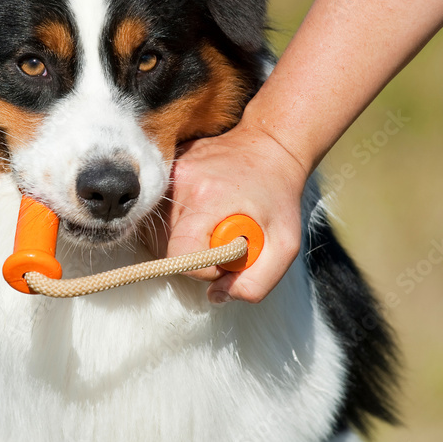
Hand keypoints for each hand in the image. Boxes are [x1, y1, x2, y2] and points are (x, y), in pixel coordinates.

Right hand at [165, 122, 309, 303]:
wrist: (270, 146)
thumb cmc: (279, 197)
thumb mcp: (284, 246)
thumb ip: (255, 283)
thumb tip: (216, 296)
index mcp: (208, 199)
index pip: (182, 256)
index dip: (205, 268)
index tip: (228, 256)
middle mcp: (180, 182)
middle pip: (167, 247)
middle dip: (196, 254)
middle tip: (225, 239)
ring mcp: (168, 173)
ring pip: (159, 233)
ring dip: (185, 240)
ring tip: (214, 224)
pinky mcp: (164, 170)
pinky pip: (158, 214)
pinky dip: (178, 223)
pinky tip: (202, 213)